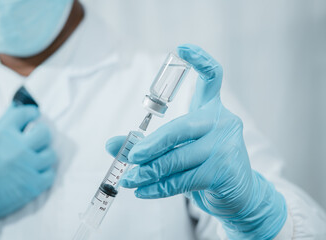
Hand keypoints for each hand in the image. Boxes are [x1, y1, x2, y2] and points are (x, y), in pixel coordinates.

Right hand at [0, 105, 56, 236]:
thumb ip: (3, 128)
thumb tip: (17, 108)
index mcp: (2, 134)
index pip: (25, 113)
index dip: (31, 112)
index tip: (35, 114)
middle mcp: (18, 147)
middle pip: (44, 132)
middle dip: (41, 135)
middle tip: (37, 140)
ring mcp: (28, 166)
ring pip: (51, 154)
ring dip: (43, 157)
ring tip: (34, 161)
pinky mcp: (34, 184)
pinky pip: (50, 174)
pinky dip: (45, 175)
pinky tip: (36, 175)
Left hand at [105, 44, 286, 238]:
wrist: (238, 192)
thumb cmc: (205, 163)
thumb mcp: (178, 147)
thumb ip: (147, 144)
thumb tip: (112, 144)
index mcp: (212, 109)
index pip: (213, 78)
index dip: (201, 60)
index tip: (183, 48)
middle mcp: (222, 123)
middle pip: (181, 127)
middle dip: (151, 145)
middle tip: (131, 156)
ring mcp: (225, 147)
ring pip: (179, 158)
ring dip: (150, 171)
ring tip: (130, 180)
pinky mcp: (224, 171)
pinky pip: (184, 180)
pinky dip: (160, 187)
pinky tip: (143, 191)